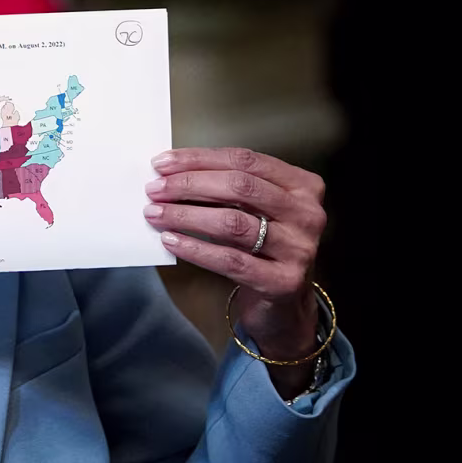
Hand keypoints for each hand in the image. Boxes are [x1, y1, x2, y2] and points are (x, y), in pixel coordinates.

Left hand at [142, 148, 326, 396]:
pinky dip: (196, 248)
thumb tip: (170, 172)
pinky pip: (231, 260)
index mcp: (302, 186)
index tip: (162, 163)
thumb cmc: (261, 247)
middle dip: (190, 185)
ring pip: (233, 223)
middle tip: (154, 189)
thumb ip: (225, 187)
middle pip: (240, 187)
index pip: (245, 160)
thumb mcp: (253, 210)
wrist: (284, 303)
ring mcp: (300, 248)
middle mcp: (307, 213)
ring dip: (186, 215)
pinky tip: (171, 241)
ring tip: (154, 213)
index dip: (199, 159)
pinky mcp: (284, 281)